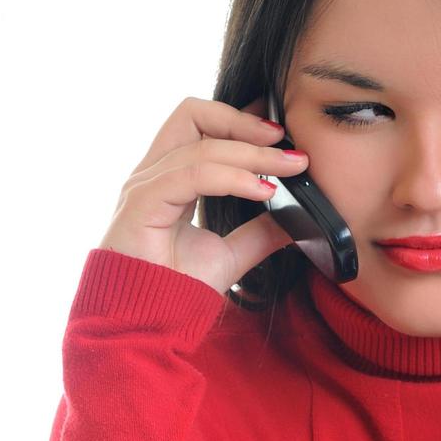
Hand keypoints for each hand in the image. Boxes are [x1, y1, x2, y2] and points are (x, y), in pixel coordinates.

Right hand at [97, 95, 306, 295]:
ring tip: (288, 169)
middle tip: (286, 142)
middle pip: (192, 114)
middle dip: (243, 122)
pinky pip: (194, 174)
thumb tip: (298, 219)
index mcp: (168, 178)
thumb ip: (259, 232)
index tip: (281, 134)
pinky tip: (263, 191)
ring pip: (202, 146)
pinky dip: (234, 178)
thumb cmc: (173, 290)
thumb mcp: (230, 255)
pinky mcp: (143, 204)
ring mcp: (144, 187)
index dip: (240, 120)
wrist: (144, 326)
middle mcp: (152, 175)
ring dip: (252, 154)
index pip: (199, 124)